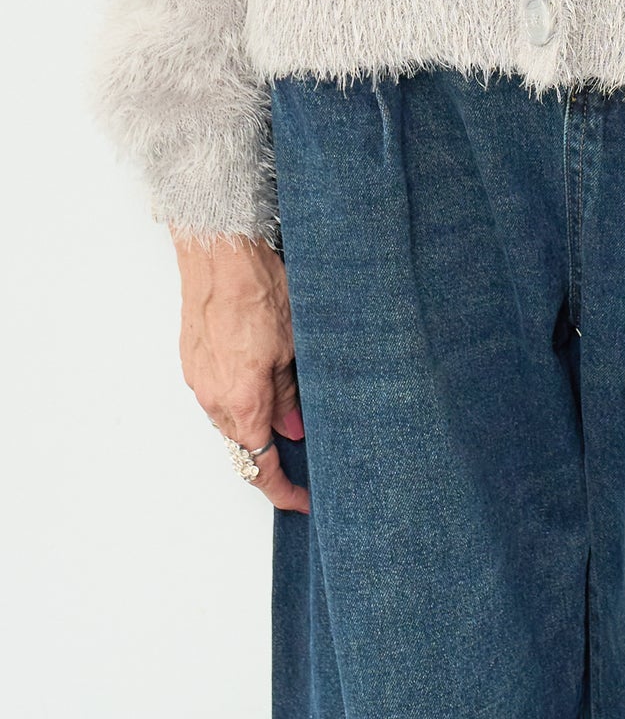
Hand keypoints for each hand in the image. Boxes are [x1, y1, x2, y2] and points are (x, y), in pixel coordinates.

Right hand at [173, 231, 309, 513]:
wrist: (220, 251)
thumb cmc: (259, 289)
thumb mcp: (294, 346)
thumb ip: (290, 395)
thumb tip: (292, 430)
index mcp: (242, 402)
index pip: (258, 467)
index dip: (283, 490)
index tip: (304, 498)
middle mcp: (213, 398)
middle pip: (243, 446)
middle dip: (272, 455)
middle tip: (306, 449)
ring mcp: (198, 379)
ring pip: (229, 420)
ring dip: (256, 422)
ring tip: (289, 406)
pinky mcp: (192, 359)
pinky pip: (217, 394)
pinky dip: (239, 398)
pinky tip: (261, 376)